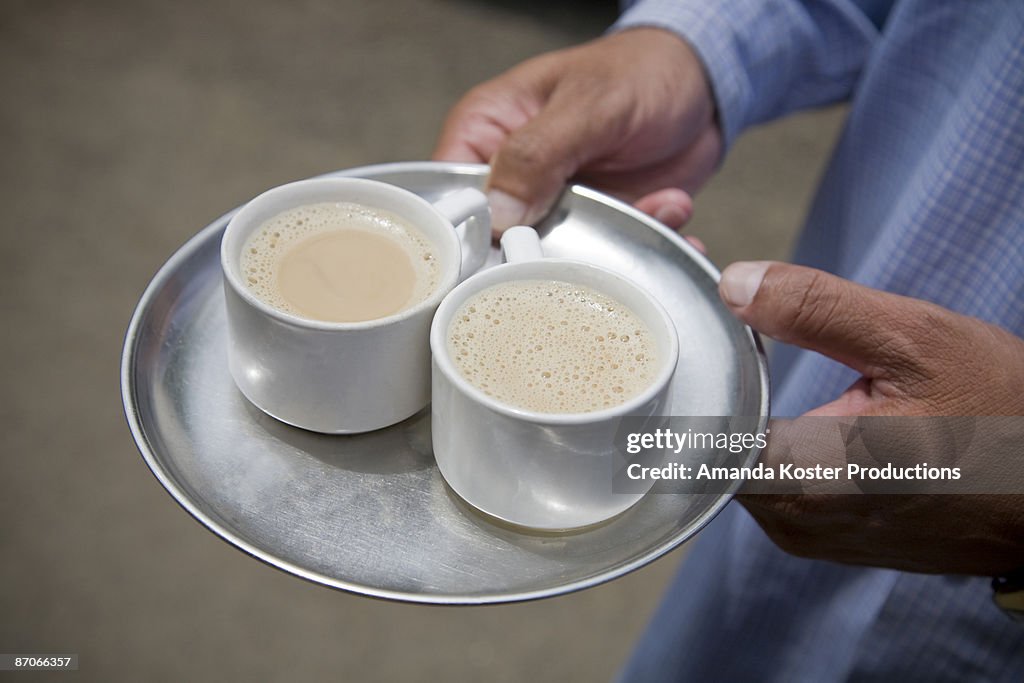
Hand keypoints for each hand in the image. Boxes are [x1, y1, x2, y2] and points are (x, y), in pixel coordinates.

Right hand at [433, 28, 721, 233]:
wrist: (700, 82)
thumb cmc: (637, 70)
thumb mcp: (590, 104)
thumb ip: (539, 153)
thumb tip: (499, 211)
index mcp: (485, 134)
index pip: (450, 198)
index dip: (469, 237)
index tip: (510, 253)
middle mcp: (512, 176)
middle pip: (499, 244)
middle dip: (549, 253)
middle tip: (593, 242)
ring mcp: (554, 205)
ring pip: (557, 258)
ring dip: (609, 248)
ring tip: (652, 209)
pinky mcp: (597, 225)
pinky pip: (606, 257)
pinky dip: (644, 245)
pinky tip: (671, 213)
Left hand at [719, 261, 1023, 574]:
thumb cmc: (1006, 416)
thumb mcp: (916, 340)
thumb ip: (816, 310)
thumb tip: (735, 283)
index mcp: (805, 479)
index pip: (696, 428)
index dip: (693, 369)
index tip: (696, 322)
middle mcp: (793, 521)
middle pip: (711, 445)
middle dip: (715, 383)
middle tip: (724, 323)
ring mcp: (808, 536)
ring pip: (738, 463)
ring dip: (741, 411)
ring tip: (753, 355)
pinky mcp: (824, 535)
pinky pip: (771, 480)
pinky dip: (771, 438)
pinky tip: (789, 403)